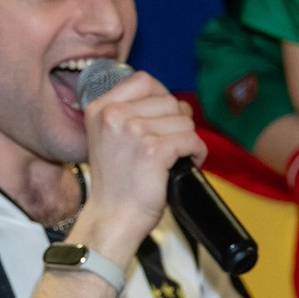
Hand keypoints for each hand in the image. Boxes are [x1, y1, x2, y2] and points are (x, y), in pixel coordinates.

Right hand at [71, 68, 204, 264]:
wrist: (113, 217)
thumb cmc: (117, 182)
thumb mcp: (110, 137)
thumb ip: (134, 113)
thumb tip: (178, 104)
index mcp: (100, 108)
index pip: (144, 80)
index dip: (162, 97)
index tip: (164, 120)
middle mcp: (114, 115)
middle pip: (169, 100)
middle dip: (178, 123)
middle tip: (172, 145)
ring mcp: (134, 131)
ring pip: (184, 120)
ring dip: (188, 139)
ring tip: (178, 157)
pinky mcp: (153, 150)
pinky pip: (192, 140)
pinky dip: (197, 153)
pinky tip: (188, 163)